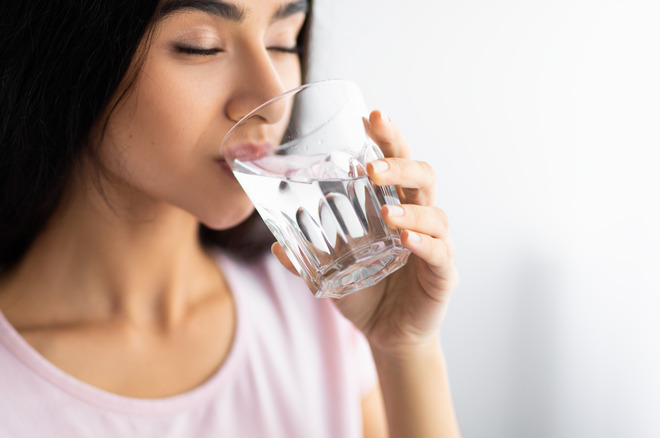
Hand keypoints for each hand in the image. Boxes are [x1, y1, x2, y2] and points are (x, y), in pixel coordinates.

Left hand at [272, 110, 458, 354]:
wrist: (389, 335)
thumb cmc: (365, 292)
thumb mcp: (330, 272)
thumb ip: (307, 256)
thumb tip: (275, 244)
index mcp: (393, 205)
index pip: (395, 161)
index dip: (387, 137)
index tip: (369, 115)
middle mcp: (418, 216)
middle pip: (421, 175)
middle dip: (400, 162)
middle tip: (372, 165)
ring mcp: (435, 243)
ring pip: (436, 211)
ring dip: (411, 207)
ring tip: (388, 212)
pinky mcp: (444, 273)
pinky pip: (441, 252)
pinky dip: (425, 243)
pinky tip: (407, 239)